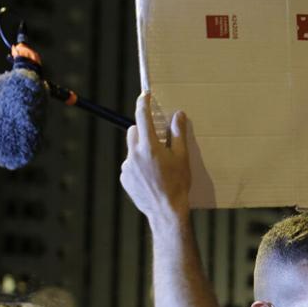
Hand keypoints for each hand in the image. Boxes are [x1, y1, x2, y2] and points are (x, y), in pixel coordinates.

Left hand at [120, 92, 190, 224]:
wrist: (166, 212)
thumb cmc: (177, 184)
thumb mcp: (182, 158)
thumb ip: (179, 134)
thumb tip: (178, 114)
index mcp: (150, 147)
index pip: (143, 117)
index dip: (144, 103)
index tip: (146, 95)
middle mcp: (134, 154)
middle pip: (134, 131)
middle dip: (144, 131)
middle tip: (158, 142)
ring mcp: (127, 167)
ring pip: (132, 149)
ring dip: (141, 150)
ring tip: (156, 165)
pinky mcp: (125, 178)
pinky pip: (130, 164)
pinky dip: (138, 165)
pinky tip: (150, 177)